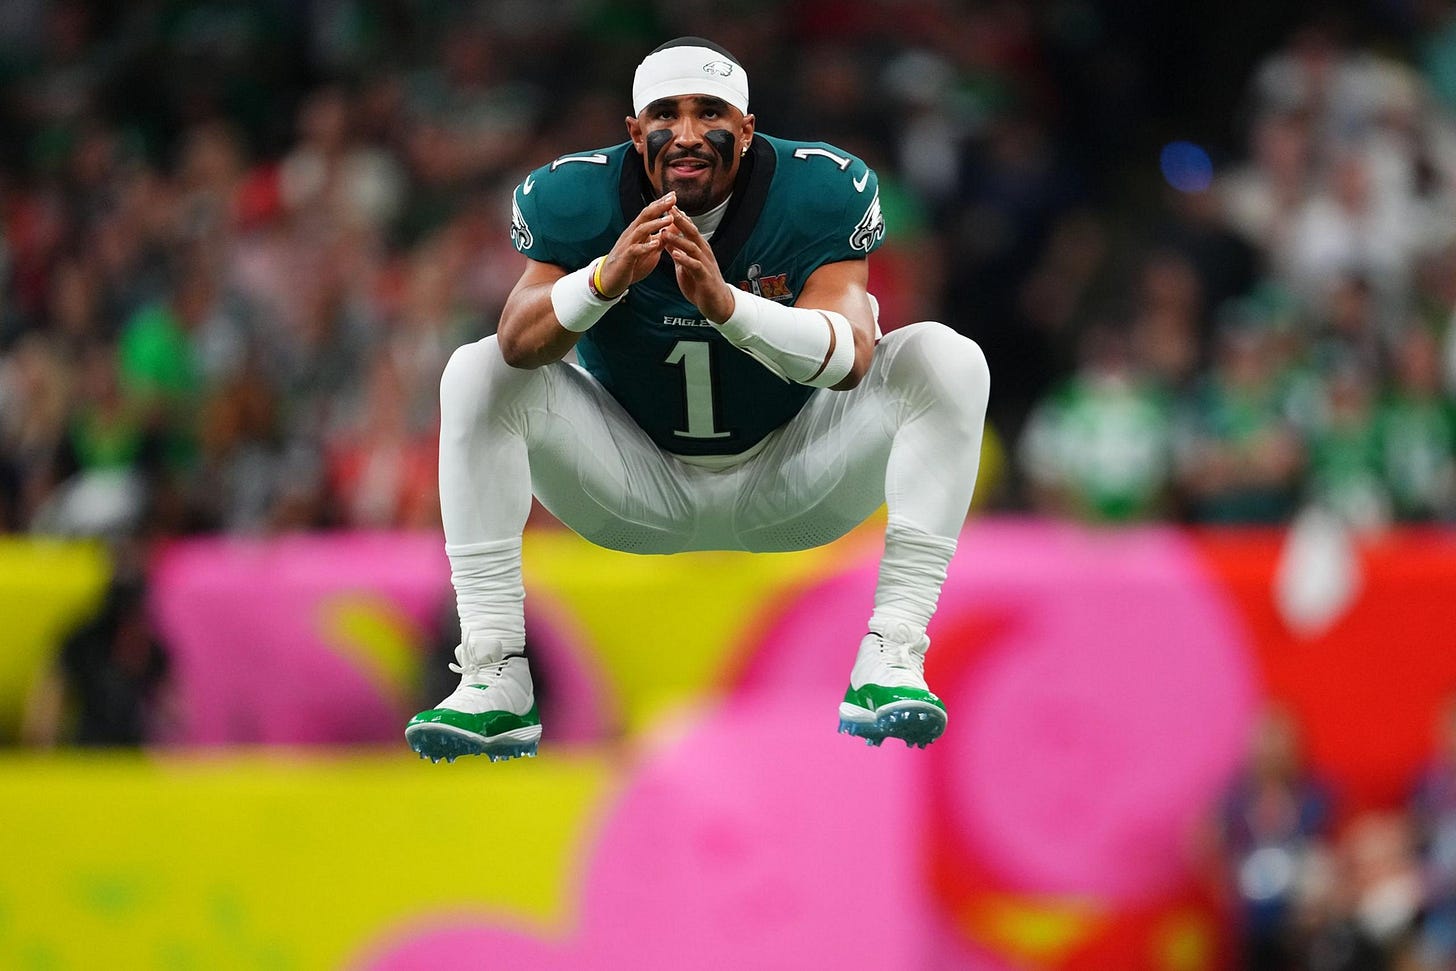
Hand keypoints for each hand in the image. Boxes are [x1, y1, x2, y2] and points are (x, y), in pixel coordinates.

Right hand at [597, 193, 677, 297]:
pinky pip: (635, 250)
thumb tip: (675, 228)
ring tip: (670, 219)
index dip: (661, 203)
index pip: (650, 213)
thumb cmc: (632, 264)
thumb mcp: (650, 250)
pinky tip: (656, 243)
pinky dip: (646, 246)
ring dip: (656, 224)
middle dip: (659, 206)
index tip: (674, 195)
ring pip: (641, 229)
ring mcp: (628, 244)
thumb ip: (661, 240)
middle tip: (673, 199)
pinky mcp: (626, 258)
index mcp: (638, 231)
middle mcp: (632, 234)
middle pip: (645, 215)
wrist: (611, 279)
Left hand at [661, 208, 735, 322]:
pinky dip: (685, 260)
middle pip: (692, 232)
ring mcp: (705, 264)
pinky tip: (675, 255)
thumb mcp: (685, 265)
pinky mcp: (705, 277)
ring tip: (665, 232)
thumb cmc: (700, 283)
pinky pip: (695, 266)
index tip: (666, 204)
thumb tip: (666, 237)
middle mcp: (704, 252)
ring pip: (692, 247)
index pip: (688, 228)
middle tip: (668, 208)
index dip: (678, 216)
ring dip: (678, 239)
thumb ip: (677, 250)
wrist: (717, 303)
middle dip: (680, 220)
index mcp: (698, 248)